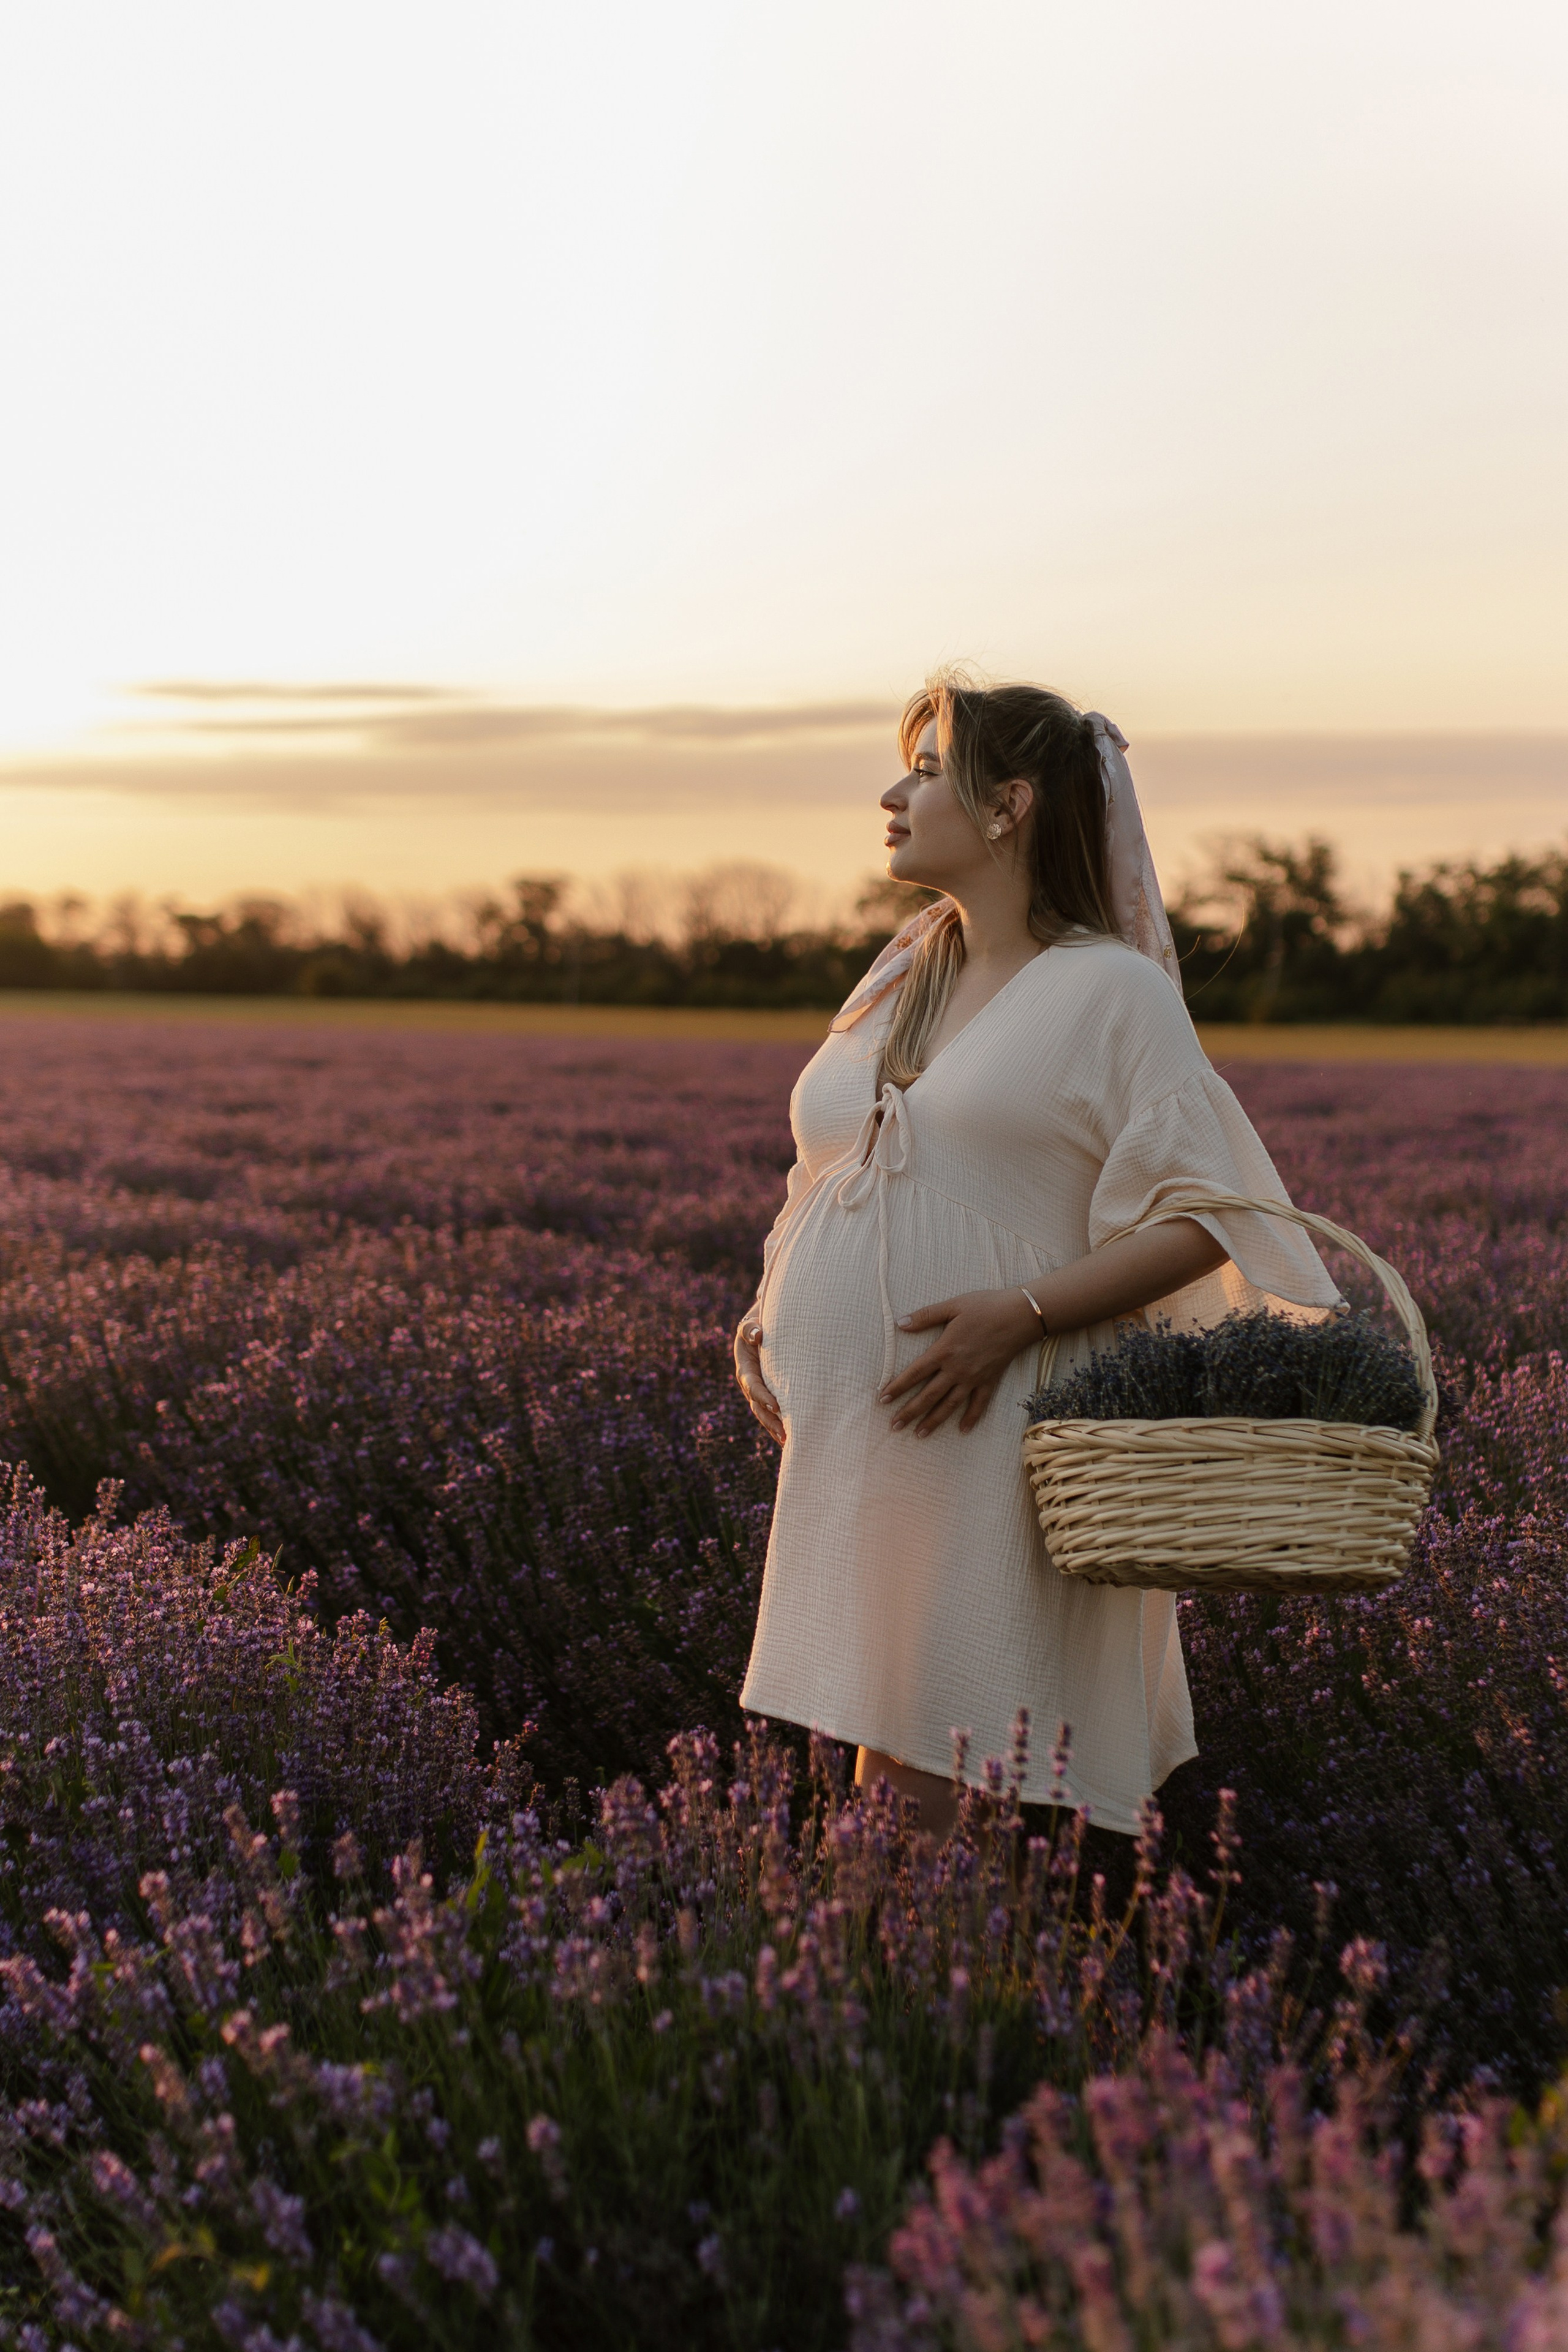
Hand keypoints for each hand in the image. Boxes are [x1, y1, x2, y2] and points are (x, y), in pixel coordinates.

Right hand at [734, 1314, 783, 1443]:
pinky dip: (780, 1426)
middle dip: (771, 1421)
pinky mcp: (769, 1396)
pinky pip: (773, 1414)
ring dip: (776, 1429)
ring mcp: (760, 1393)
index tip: (775, 1406)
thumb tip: (758, 1335)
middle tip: (785, 1433)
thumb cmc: (758, 1327)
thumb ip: (750, 1329)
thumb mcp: (750, 1325)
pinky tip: (792, 1439)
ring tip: (789, 1443)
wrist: (762, 1331)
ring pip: (765, 1415)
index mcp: (745, 1370)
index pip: (753, 1386)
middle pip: (758, 1407)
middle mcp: (750, 1385)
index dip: (762, 1396)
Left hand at [879, 1287, 1042, 1437]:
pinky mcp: (990, 1381)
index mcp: (944, 1350)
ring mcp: (974, 1378)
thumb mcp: (952, 1306)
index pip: (914, 1373)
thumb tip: (900, 1324)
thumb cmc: (985, 1306)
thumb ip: (925, 1316)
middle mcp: (956, 1369)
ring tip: (919, 1435)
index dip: (897, 1387)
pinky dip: (971, 1418)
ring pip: (949, 1405)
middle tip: (894, 1426)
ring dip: (933, 1421)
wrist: (1020, 1316)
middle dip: (909, 1412)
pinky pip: (979, 1404)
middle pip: (928, 1395)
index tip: (882, 1400)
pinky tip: (962, 1430)